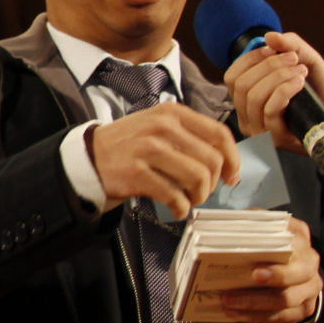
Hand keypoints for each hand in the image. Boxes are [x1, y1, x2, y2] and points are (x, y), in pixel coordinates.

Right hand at [89, 104, 241, 219]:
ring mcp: (148, 149)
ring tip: (189, 200)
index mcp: (173, 113)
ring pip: (196, 178)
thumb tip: (225, 161)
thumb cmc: (130, 144)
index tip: (231, 175)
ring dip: (199, 196)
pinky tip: (177, 209)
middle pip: (211, 160)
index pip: (218, 134)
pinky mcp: (136, 172)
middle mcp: (162, 127)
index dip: (232, 158)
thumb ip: (189, 135)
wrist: (90, 156)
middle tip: (203, 192)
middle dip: (213, 183)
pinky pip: (173, 195)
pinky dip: (181, 208)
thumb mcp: (159, 125)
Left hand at [217, 217, 322, 322]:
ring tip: (227, 301)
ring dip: (254, 302)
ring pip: (287, 298)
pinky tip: (233, 313)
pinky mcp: (304, 307)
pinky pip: (281, 316)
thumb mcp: (258, 229)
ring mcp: (310, 286)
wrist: (287, 272)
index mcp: (298, 235)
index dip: (277, 251)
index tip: (255, 265)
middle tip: (248, 279)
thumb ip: (246, 224)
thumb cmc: (265, 246)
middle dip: (275, 277)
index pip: (293, 241)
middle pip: (299, 272)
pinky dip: (254, 316)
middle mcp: (309, 260)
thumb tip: (217, 224)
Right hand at [223, 31, 323, 157]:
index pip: (232, 76)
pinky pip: (270, 109)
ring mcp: (260, 129)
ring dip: (278, 76)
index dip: (250, 58)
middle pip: (241, 85)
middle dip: (268, 65)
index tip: (274, 49)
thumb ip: (291, 47)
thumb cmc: (323, 94)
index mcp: (249, 99)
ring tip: (302, 71)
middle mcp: (249, 116)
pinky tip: (300, 83)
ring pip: (254, 96)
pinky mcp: (275, 137)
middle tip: (294, 59)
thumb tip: (269, 36)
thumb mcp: (308, 62)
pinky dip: (285, 90)